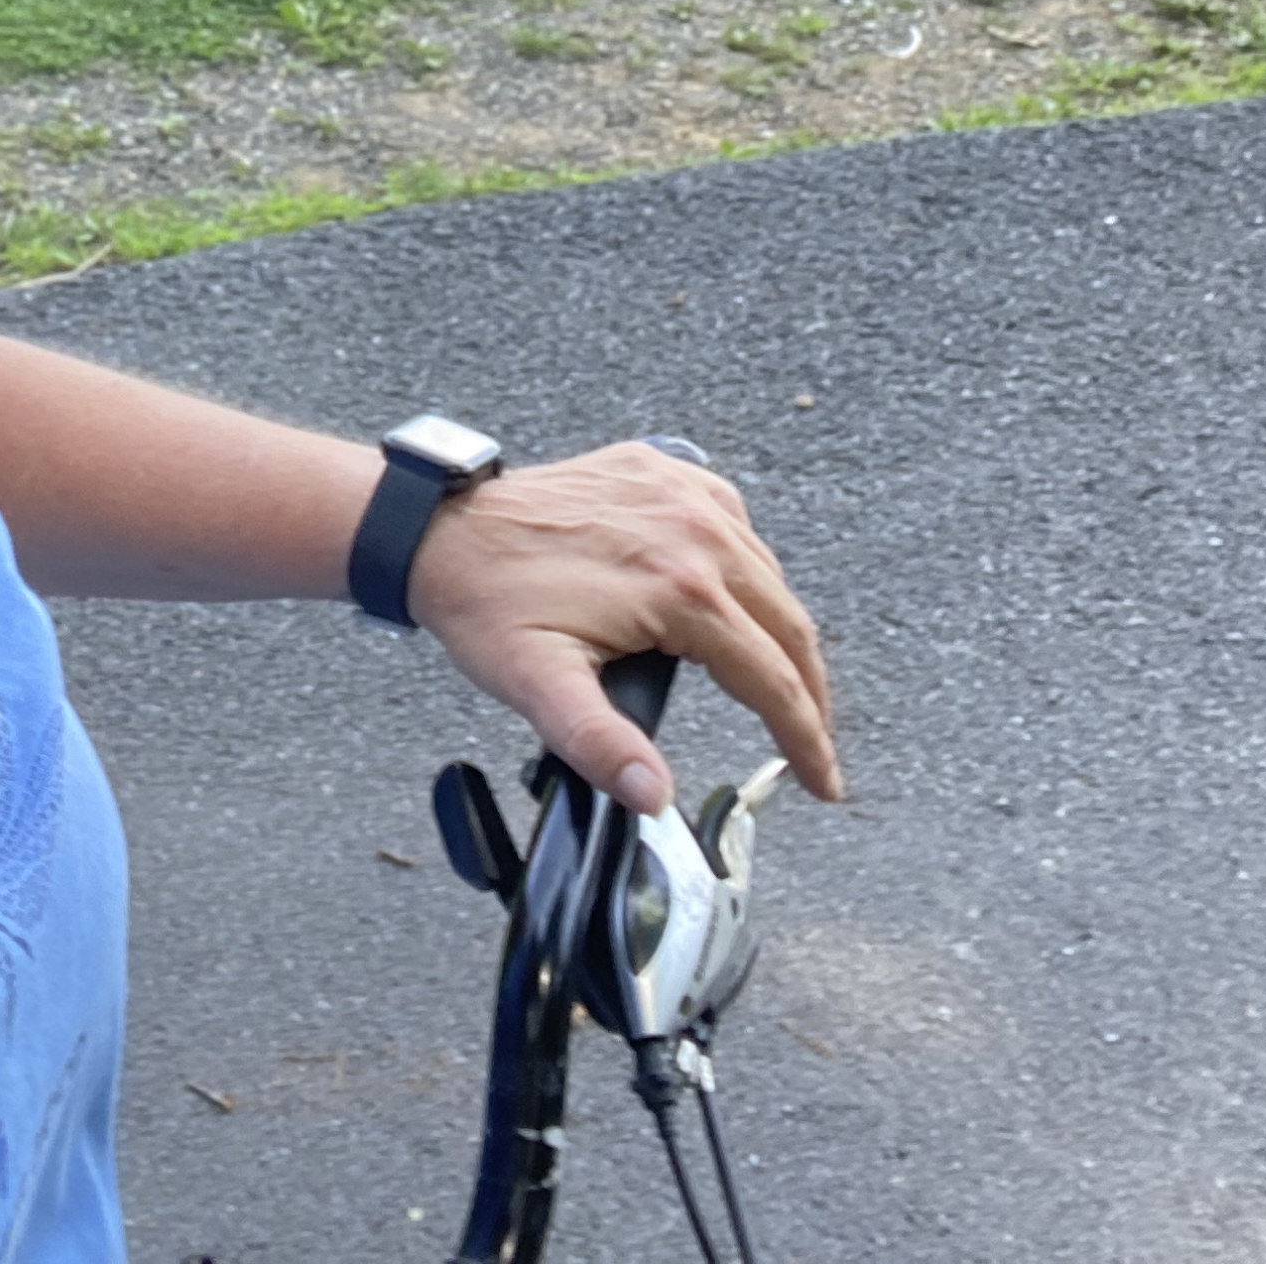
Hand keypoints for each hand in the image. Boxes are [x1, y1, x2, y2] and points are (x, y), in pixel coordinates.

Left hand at [403, 441, 845, 814]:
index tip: (824, 783)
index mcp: (682, 588)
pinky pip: (735, 525)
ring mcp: (686, 492)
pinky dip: (749, 571)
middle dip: (811, 695)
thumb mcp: (537, 686)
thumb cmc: (487, 603)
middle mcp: (699, 531)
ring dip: (783, 634)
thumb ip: (600, 745)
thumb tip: (654, 796)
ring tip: (782, 687)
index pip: (773, 680)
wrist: (441, 529)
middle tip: (814, 747)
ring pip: (769, 576)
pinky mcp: (668, 471)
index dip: (806, 741)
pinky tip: (738, 602)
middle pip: (790, 626)